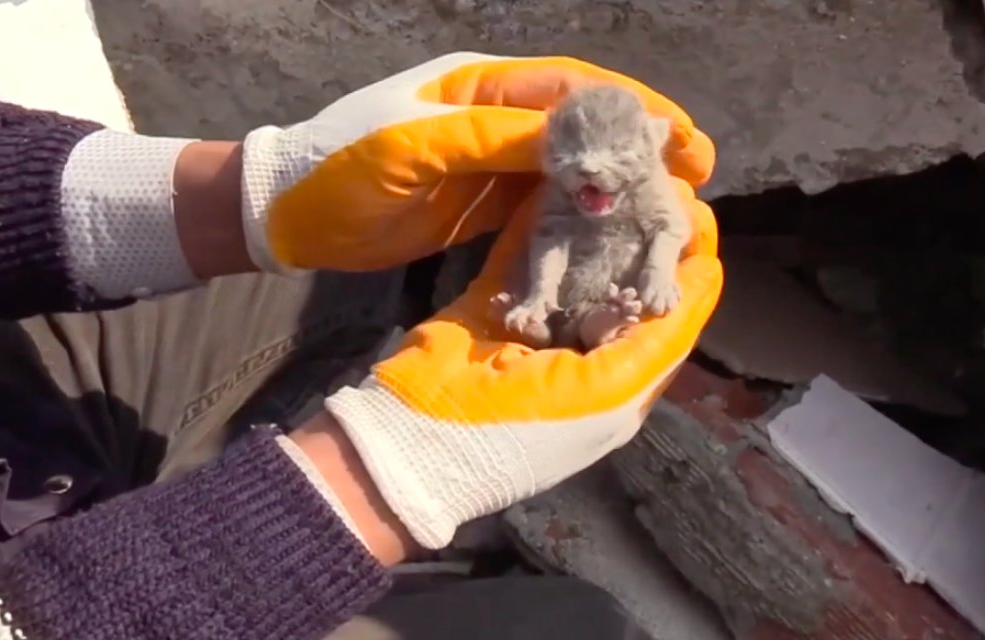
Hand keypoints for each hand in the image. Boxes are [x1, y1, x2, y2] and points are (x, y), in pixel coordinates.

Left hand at [240, 51, 715, 272]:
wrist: (287, 215)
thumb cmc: (340, 169)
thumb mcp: (412, 149)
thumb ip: (493, 143)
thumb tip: (578, 148)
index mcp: (481, 88)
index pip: (573, 90)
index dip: (631, 111)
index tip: (683, 138)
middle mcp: (495, 118)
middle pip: (584, 126)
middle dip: (640, 146)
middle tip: (697, 175)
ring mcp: (490, 162)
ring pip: (570, 167)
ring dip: (617, 184)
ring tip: (670, 207)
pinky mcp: (482, 203)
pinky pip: (543, 205)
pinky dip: (580, 216)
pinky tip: (613, 234)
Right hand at [322, 179, 722, 548]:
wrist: (417, 436)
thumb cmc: (526, 425)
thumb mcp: (611, 389)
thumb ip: (661, 334)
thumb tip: (710, 275)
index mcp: (618, 383)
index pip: (662, 316)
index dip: (681, 267)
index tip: (694, 210)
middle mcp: (581, 352)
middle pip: (620, 282)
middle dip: (638, 234)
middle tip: (652, 178)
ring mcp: (534, 327)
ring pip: (574, 263)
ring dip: (591, 223)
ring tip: (610, 172)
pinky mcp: (493, 304)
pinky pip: (523, 254)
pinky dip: (535, 219)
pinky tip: (553, 182)